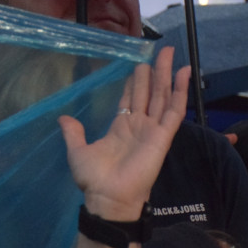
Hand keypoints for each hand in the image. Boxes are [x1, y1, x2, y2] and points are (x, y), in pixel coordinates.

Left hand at [58, 48, 189, 220]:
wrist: (108, 196)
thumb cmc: (94, 178)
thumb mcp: (77, 151)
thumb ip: (73, 133)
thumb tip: (63, 118)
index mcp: (121, 128)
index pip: (131, 99)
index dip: (135, 82)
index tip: (138, 65)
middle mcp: (139, 126)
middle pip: (149, 93)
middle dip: (153, 72)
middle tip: (159, 50)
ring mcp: (153, 129)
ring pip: (163, 96)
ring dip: (166, 75)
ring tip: (169, 53)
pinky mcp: (163, 136)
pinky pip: (175, 110)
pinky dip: (180, 91)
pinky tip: (184, 72)